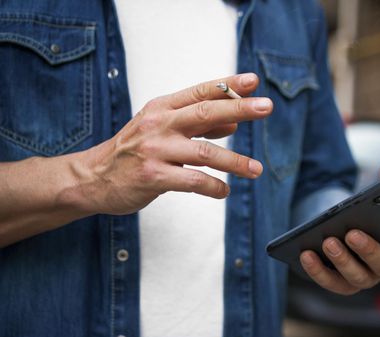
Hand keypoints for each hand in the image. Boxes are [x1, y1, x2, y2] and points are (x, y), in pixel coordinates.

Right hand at [70, 73, 271, 214]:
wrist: (93, 177)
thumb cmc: (134, 151)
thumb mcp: (161, 129)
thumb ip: (197, 125)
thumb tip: (234, 124)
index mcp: (162, 108)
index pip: (201, 92)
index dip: (229, 85)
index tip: (254, 82)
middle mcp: (158, 124)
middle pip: (206, 112)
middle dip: (240, 108)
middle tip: (267, 107)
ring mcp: (155, 150)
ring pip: (204, 152)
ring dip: (235, 161)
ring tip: (256, 169)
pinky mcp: (152, 177)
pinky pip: (192, 181)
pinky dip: (213, 187)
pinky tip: (224, 191)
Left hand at [299, 165, 379, 294]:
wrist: (343, 232)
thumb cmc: (367, 215)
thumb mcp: (378, 199)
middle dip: (367, 249)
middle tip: (352, 233)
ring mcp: (364, 277)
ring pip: (356, 275)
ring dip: (342, 259)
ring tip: (328, 241)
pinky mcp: (342, 284)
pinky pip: (329, 281)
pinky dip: (317, 270)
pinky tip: (305, 254)